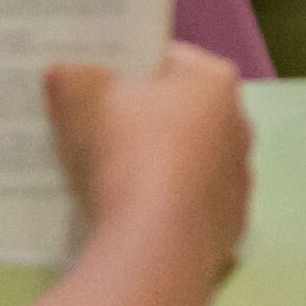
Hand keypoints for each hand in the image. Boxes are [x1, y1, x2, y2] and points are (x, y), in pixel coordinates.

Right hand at [46, 43, 249, 262]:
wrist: (156, 247)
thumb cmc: (127, 155)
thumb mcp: (80, 99)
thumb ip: (74, 78)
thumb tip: (66, 75)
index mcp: (215, 83)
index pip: (167, 59)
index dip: (127, 64)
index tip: (95, 75)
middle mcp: (239, 128)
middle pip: (180, 113)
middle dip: (141, 117)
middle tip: (94, 121)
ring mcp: (239, 182)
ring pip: (187, 162)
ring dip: (154, 166)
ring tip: (104, 173)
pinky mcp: (229, 228)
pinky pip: (188, 207)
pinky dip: (162, 208)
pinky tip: (127, 214)